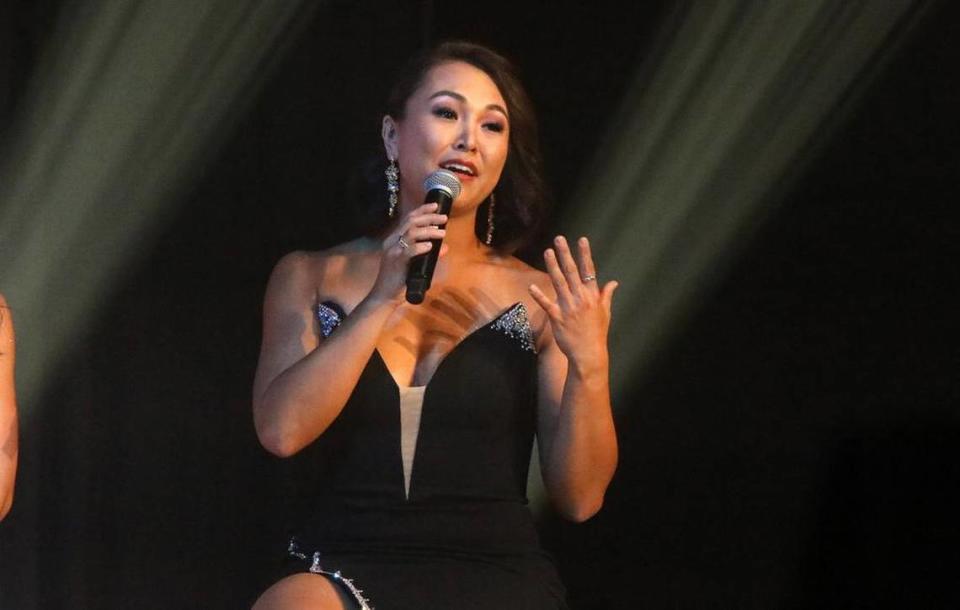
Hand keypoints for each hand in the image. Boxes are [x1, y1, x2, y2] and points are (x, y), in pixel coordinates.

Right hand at [368, 203, 447, 303]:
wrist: (384, 296)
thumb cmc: (399, 281)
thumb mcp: (416, 264)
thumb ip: (428, 255)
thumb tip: (445, 248)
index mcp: (394, 239)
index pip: (408, 219)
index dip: (422, 210)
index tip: (436, 205)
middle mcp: (392, 242)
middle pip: (411, 222)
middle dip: (429, 218)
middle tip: (444, 218)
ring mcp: (392, 251)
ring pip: (410, 234)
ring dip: (428, 231)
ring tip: (442, 233)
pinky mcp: (395, 262)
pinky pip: (408, 251)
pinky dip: (420, 247)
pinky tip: (430, 246)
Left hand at [529, 236, 617, 372]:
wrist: (588, 354)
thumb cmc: (597, 333)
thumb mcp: (605, 312)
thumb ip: (606, 295)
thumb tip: (613, 282)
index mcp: (592, 296)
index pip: (589, 270)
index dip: (585, 254)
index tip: (582, 240)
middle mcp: (580, 298)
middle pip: (572, 272)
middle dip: (565, 254)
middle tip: (559, 239)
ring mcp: (568, 307)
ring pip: (559, 282)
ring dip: (552, 266)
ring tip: (548, 252)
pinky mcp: (557, 318)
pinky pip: (546, 304)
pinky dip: (539, 295)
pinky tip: (531, 286)